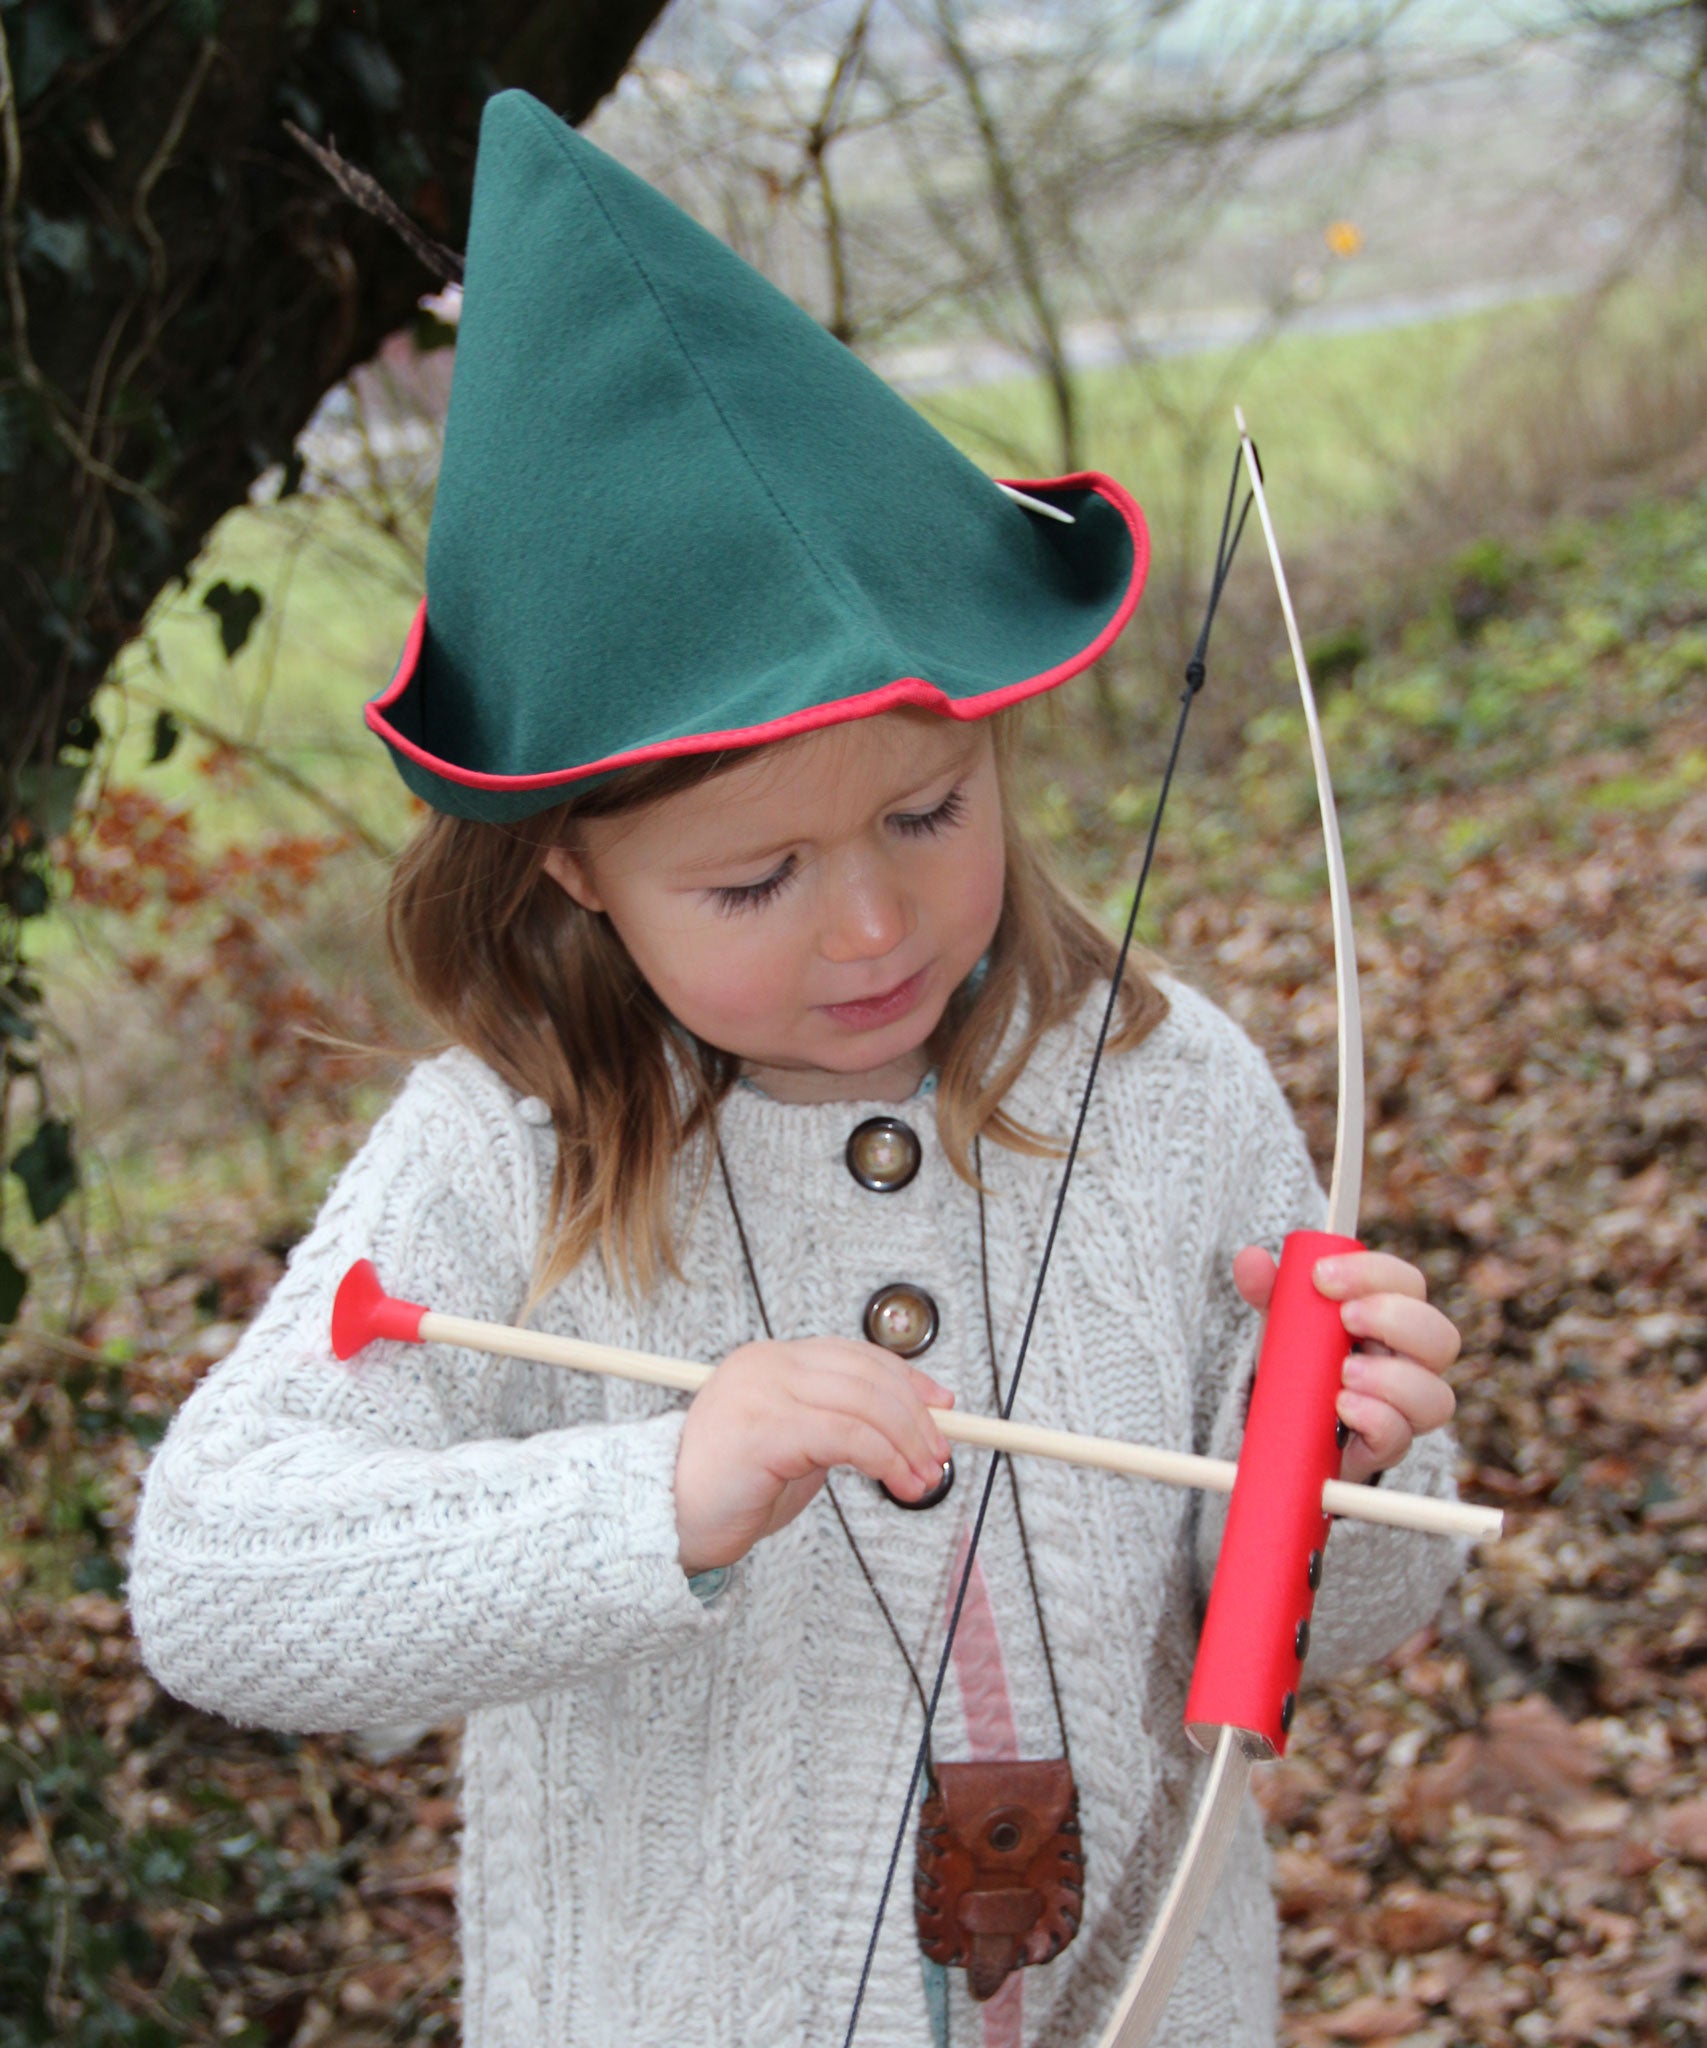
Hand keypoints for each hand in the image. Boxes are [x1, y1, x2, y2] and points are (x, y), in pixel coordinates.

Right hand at [674, 1338, 955, 1573]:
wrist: (665, 1526)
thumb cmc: (729, 1493)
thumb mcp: (794, 1449)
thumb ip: (836, 1428)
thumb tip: (906, 1427)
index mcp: (771, 1361)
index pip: (855, 1355)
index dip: (907, 1379)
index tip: (943, 1408)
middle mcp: (766, 1365)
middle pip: (866, 1375)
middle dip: (916, 1418)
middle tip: (940, 1456)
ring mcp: (763, 1391)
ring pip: (864, 1402)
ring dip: (907, 1443)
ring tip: (925, 1479)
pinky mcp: (766, 1428)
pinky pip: (846, 1435)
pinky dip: (884, 1458)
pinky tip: (898, 1481)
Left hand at [1232, 1246, 1458, 1484]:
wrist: (1290, 1419)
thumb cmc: (1302, 1354)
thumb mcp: (1284, 1318)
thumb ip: (1269, 1288)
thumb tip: (1251, 1259)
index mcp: (1393, 1314)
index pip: (1406, 1283)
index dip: (1373, 1273)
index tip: (1322, 1276)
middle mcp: (1413, 1361)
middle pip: (1440, 1337)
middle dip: (1394, 1320)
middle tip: (1345, 1317)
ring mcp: (1406, 1408)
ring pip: (1435, 1396)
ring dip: (1390, 1379)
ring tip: (1344, 1373)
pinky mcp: (1387, 1446)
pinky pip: (1400, 1436)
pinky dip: (1374, 1419)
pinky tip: (1342, 1407)